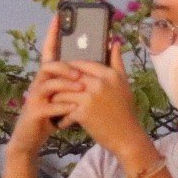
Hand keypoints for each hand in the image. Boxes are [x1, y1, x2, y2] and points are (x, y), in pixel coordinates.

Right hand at [5, 16, 83, 156]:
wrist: (30, 138)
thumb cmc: (50, 115)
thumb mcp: (62, 97)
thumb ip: (73, 82)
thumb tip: (90, 68)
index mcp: (47, 77)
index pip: (48, 51)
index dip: (52, 34)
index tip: (59, 16)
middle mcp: (38, 83)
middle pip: (48, 66)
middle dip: (65, 67)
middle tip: (80, 74)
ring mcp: (34, 98)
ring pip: (48, 84)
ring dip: (65, 85)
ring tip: (80, 88)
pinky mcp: (34, 112)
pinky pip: (49, 106)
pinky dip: (63, 106)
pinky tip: (75, 109)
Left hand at [48, 38, 150, 162]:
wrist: (127, 136)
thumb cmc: (125, 110)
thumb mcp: (123, 83)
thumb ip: (117, 62)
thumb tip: (114, 41)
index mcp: (109, 74)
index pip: (82, 63)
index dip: (69, 68)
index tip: (63, 73)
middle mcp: (100, 83)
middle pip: (69, 76)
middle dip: (59, 82)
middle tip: (51, 87)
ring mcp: (90, 97)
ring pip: (63, 91)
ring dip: (56, 98)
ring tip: (53, 104)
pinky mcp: (83, 112)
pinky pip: (65, 109)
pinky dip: (62, 116)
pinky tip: (61, 121)